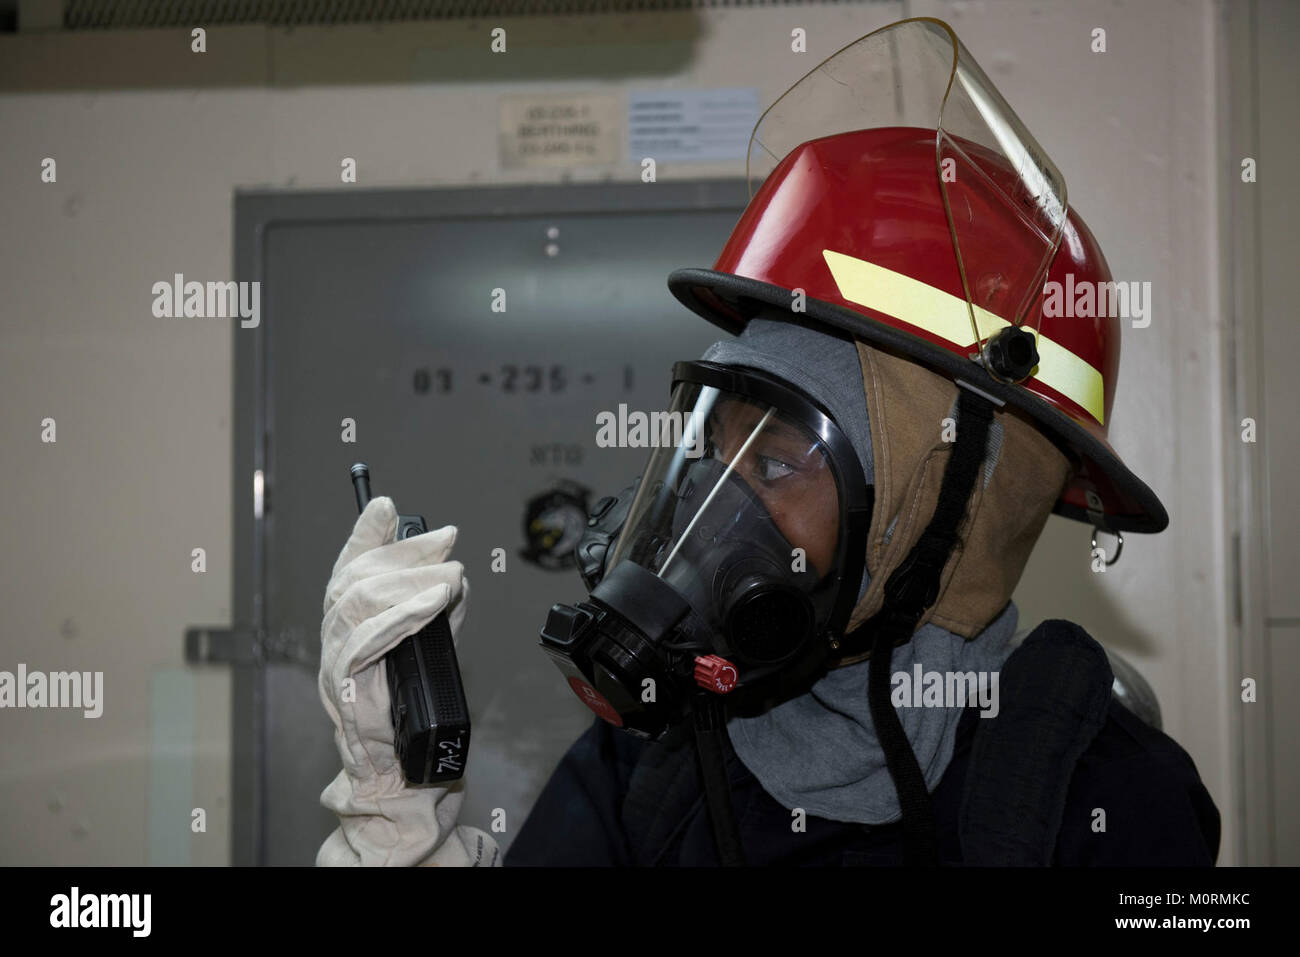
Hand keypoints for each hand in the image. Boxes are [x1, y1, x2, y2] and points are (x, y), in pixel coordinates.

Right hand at [316, 496, 497, 865]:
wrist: (401, 770)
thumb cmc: (413, 710)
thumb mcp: (430, 644)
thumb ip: (435, 608)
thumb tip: (454, 571)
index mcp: (352, 626)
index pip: (351, 568)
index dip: (365, 534)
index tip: (387, 507)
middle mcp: (335, 640)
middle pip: (358, 578)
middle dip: (405, 552)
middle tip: (446, 540)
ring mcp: (336, 663)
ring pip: (360, 603)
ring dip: (411, 581)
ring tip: (452, 575)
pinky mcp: (346, 686)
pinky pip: (367, 640)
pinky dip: (404, 616)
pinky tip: (435, 603)